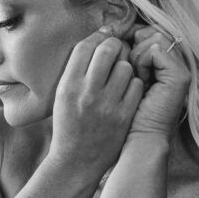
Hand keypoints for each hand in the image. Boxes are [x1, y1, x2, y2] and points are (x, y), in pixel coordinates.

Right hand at [49, 30, 144, 175]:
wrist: (76, 161)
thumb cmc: (68, 124)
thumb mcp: (62, 95)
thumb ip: (77, 70)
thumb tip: (97, 39)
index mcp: (68, 85)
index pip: (85, 46)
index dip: (98, 36)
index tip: (104, 36)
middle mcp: (87, 92)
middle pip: (108, 50)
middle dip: (115, 46)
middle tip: (117, 50)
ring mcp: (107, 104)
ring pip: (126, 67)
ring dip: (126, 67)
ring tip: (121, 75)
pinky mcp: (123, 116)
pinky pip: (136, 86)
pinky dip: (134, 85)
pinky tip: (127, 92)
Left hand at [127, 25, 190, 139]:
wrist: (141, 136)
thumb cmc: (130, 110)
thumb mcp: (129, 75)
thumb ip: (131, 52)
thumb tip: (118, 28)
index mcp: (168, 62)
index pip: (153, 31)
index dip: (135, 35)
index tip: (123, 51)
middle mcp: (178, 63)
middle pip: (154, 30)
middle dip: (135, 45)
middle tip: (132, 70)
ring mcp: (181, 68)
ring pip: (154, 37)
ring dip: (137, 55)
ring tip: (137, 78)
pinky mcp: (179, 75)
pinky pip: (155, 49)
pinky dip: (142, 62)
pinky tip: (142, 81)